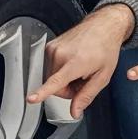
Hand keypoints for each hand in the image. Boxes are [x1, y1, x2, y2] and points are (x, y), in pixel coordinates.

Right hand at [27, 3, 135, 118]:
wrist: (104, 26)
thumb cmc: (106, 48)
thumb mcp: (103, 76)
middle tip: (84, 79)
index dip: (42, 92)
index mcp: (75, 62)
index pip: (55, 82)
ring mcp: (53, 48)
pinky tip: (73, 62)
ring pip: (51, 77)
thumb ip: (87, 96)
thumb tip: (75, 112)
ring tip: (80, 68)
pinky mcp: (49, 46)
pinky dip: (61, 69)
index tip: (31, 98)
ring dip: (64, 78)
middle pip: (56, 86)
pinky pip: (50, 67)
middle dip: (68, 88)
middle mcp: (61, 54)